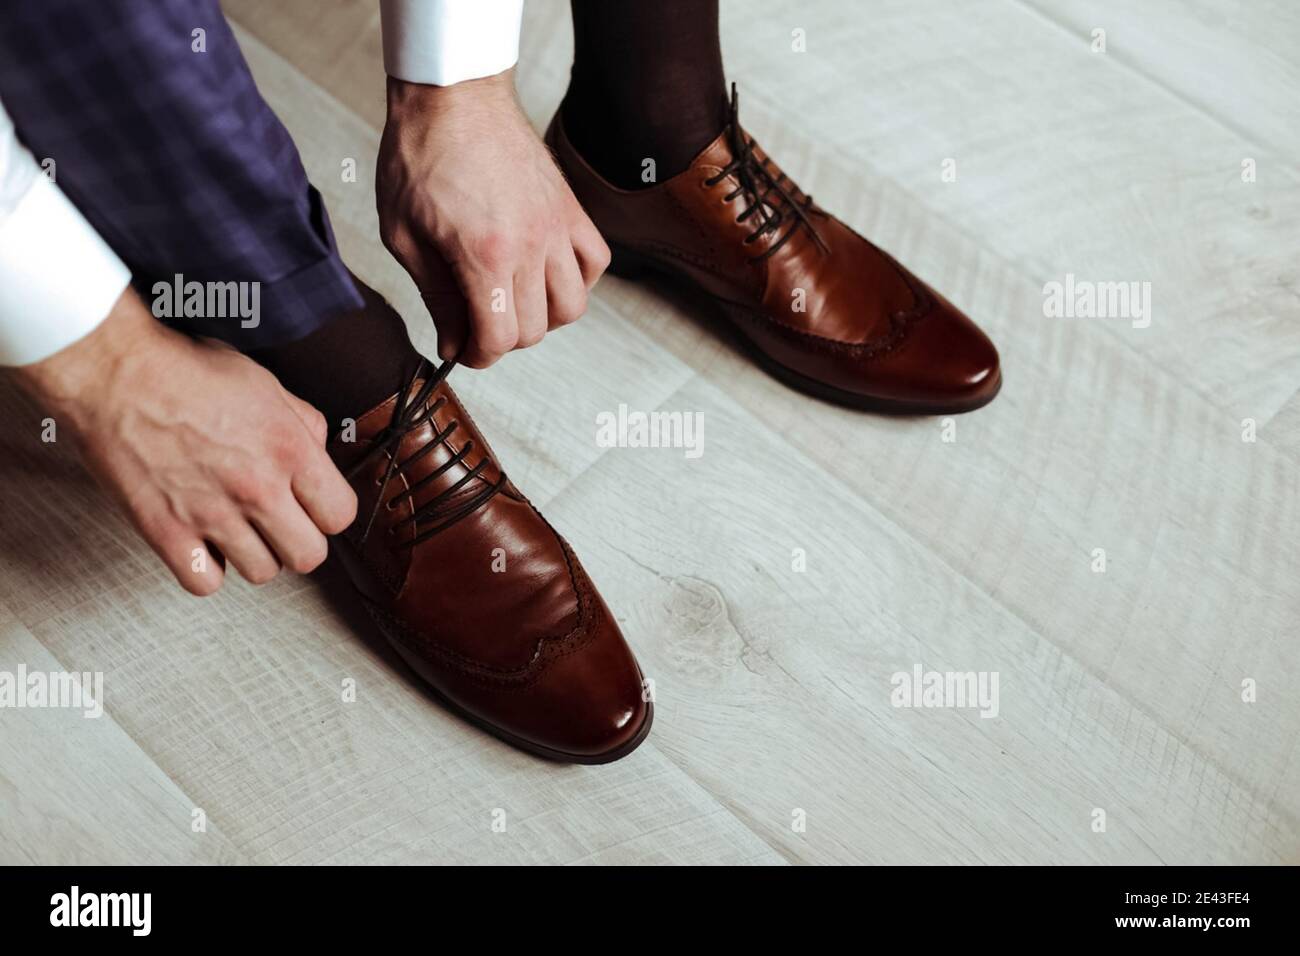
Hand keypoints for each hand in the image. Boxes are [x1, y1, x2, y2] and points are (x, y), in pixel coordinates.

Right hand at [13, 289, 357, 595]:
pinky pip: (205, 583)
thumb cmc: (184, 371)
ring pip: (262, 574)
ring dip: (253, 555)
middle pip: (308, 556)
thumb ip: (302, 423)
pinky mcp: (167, 532)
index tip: (314, 507)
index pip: (340, 515)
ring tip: (237, 529)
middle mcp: (258, 487)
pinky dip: (206, 570)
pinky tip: (203, 544)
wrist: (115, 373)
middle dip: (298, 541)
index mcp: (289, 450)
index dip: (329, 513)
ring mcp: (213, 514)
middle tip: (280, 524)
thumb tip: (319, 453)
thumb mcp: (265, 383)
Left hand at [376, 70, 609, 367]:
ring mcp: (556, 227)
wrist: (452, 97)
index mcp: (483, 256)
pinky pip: (595, 264)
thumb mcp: (403, 235)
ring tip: (512, 302)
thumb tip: (453, 342)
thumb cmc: (419, 156)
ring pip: (571, 307)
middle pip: (534, 330)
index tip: (461, 351)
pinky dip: (576, 281)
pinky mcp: (570, 209)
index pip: (497, 339)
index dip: (476, 356)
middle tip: (477, 324)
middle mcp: (529, 246)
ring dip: (542, 317)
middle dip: (502, 339)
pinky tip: (546, 274)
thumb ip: (434, 296)